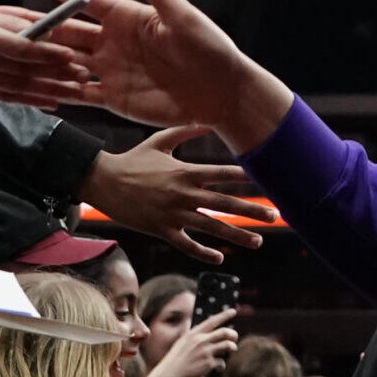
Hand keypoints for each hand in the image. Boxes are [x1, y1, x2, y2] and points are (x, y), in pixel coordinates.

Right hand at [0, 5, 87, 109]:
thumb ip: (11, 24)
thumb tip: (46, 32)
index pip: (17, 47)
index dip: (46, 53)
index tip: (70, 54)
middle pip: (20, 71)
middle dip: (55, 74)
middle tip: (83, 75)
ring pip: (15, 88)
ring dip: (48, 91)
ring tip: (75, 92)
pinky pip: (3, 97)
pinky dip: (29, 101)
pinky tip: (51, 102)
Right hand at [14, 0, 294, 151]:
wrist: (224, 93)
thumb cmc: (211, 49)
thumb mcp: (183, 16)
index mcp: (128, 17)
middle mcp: (115, 41)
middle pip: (64, 31)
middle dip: (30, 24)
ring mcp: (112, 69)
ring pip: (64, 61)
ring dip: (35, 58)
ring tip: (0, 52)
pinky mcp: (114, 97)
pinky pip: (77, 93)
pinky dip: (55, 89)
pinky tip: (28, 87)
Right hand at [77, 126, 265, 264]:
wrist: (101, 181)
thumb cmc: (132, 160)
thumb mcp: (160, 141)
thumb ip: (186, 130)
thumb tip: (208, 118)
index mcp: (186, 171)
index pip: (224, 173)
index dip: (246, 177)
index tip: (268, 181)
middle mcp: (184, 193)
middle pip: (225, 203)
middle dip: (252, 210)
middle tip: (275, 217)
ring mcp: (173, 214)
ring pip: (211, 227)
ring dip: (237, 236)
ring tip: (258, 241)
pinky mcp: (160, 230)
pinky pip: (186, 245)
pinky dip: (203, 252)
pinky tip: (220, 257)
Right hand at [141, 306, 239, 376]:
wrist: (169, 375)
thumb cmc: (175, 359)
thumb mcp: (181, 342)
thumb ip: (193, 335)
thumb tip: (199, 327)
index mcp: (194, 334)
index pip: (212, 321)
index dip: (224, 315)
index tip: (233, 311)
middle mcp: (201, 341)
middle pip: (225, 332)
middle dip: (233, 334)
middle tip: (234, 338)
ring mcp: (205, 352)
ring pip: (228, 345)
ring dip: (232, 348)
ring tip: (231, 350)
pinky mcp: (208, 363)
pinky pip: (222, 362)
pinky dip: (221, 366)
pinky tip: (218, 368)